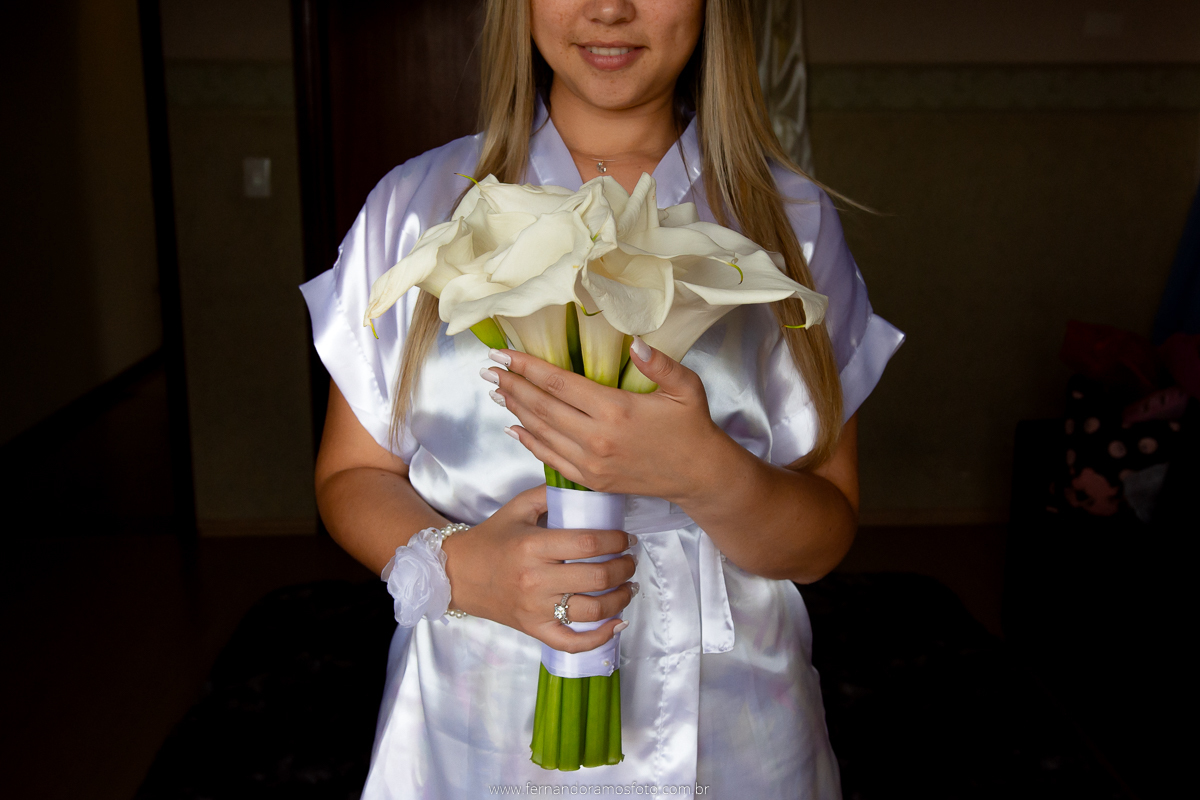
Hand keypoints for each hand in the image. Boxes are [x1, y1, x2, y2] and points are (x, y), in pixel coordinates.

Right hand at [441, 485, 637, 652]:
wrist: (457, 574)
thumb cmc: (491, 539)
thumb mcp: (517, 508)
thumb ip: (550, 495)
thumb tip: (586, 489)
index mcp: (533, 546)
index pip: (588, 543)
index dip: (616, 540)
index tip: (626, 538)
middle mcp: (535, 579)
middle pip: (596, 577)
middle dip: (624, 568)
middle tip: (630, 560)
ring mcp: (535, 608)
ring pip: (592, 610)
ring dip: (620, 598)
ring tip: (628, 585)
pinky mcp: (534, 629)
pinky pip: (572, 642)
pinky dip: (600, 638)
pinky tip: (617, 623)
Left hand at [483, 338, 727, 500]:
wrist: (698, 475)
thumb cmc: (691, 426)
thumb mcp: (685, 388)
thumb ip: (660, 364)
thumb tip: (635, 342)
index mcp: (615, 409)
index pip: (559, 383)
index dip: (527, 367)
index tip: (504, 354)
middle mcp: (597, 437)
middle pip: (542, 406)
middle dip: (512, 385)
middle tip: (489, 370)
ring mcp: (591, 462)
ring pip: (541, 432)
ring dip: (515, 410)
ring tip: (497, 391)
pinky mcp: (591, 480)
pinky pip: (550, 459)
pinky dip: (528, 442)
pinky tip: (513, 427)